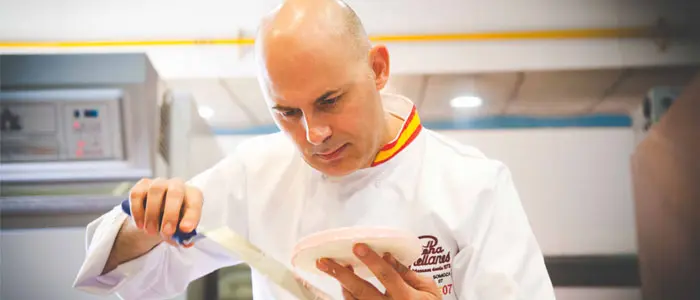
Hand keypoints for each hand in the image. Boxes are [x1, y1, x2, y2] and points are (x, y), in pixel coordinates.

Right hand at [128, 178, 202, 246]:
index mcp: (193, 195)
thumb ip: (184, 237)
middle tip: (166, 232)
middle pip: (175, 192)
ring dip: (152, 214)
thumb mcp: (181, 232)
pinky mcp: (142, 185)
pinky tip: (140, 225)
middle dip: (170, 214)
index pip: (195, 201)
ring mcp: (160, 183)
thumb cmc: (175, 222)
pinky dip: (137, 211)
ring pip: (155, 190)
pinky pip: (137, 193)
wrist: (159, 216)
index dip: (192, 215)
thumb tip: (186, 243)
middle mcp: (178, 185)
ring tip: (151, 231)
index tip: (186, 229)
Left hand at [316, 243, 441, 298]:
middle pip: (362, 291)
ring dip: (342, 284)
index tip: (357, 246)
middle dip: (342, 275)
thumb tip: (388, 256)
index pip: (387, 276)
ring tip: (332, 269)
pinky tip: (344, 285)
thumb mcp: (428, 289)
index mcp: (406, 297)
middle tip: (325, 261)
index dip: (372, 261)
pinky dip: (348, 296)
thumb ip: (408, 273)